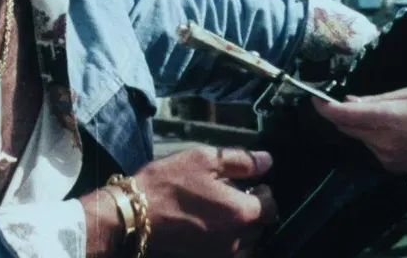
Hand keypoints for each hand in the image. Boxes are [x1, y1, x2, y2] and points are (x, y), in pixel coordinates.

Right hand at [133, 146, 277, 257]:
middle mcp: (236, 239)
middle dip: (250, 210)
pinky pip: (227, 252)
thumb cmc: (169, 182)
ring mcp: (220, 254)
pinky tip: (207, 225)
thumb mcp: (205, 159)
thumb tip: (267, 161)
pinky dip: (224, 240)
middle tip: (230, 194)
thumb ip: (241, 160)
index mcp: (241, 212)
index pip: (272, 206)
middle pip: (259, 226)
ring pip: (245, 242)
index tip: (250, 183)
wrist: (134, 214)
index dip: (263, 192)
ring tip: (218, 211)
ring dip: (239, 228)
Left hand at [313, 87, 406, 180]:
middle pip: (346, 128)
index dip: (324, 108)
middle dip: (339, 115)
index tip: (315, 99)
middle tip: (341, 102)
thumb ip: (378, 98)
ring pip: (359, 138)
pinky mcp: (390, 167)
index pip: (343, 115)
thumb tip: (351, 101)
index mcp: (385, 118)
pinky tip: (393, 131)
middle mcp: (380, 140)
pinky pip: (372, 148)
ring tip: (382, 115)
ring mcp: (384, 157)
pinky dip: (373, 137)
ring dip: (359, 126)